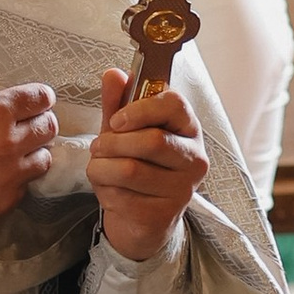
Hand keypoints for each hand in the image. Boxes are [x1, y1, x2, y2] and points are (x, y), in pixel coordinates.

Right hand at [0, 85, 56, 226]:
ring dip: (32, 155)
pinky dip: (15, 181)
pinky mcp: (5, 201)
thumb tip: (17, 109)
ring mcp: (9, 175)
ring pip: (43, 160)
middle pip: (49, 128)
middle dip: (41, 125)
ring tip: (13, 156)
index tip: (40, 102)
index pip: (40, 98)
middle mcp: (8, 142)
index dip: (41, 99)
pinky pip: (25, 187)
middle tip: (28, 128)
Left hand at [90, 67, 206, 257]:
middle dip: (113, 143)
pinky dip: (105, 191)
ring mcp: (183, 189)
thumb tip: (114, 74)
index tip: (117, 120)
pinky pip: (123, 196)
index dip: (140, 109)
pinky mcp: (165, 214)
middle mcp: (194, 158)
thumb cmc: (137, 166)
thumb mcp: (125, 131)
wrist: (142, 219)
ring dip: (102, 167)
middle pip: (151, 140)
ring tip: (98, 167)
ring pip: (131, 169)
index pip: (175, 104)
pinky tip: (109, 190)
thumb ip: (118, 103)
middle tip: (99, 147)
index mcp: (188, 129)